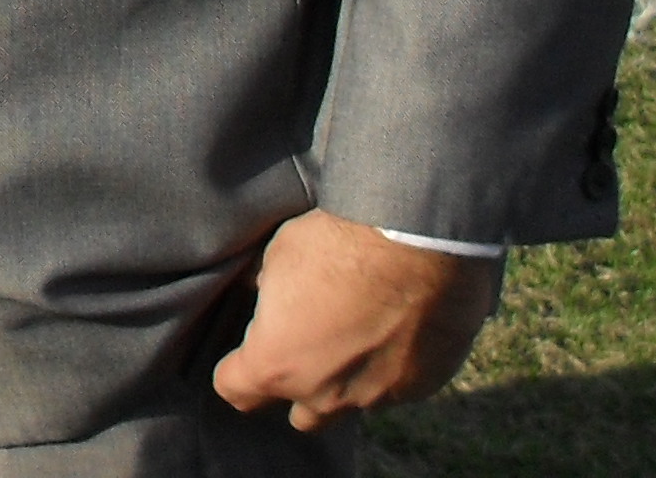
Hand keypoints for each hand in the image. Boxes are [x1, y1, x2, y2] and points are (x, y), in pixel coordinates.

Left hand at [213, 210, 499, 430]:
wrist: (416, 241)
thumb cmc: (336, 244)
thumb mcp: (277, 256)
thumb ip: (266, 290)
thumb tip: (261, 292)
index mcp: (277, 364)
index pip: (235, 389)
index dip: (234, 371)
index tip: (242, 353)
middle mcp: (325, 394)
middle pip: (300, 414)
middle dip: (297, 386)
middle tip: (302, 345)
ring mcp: (376, 396)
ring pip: (351, 403)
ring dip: (346, 378)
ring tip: (353, 330)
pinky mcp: (421, 387)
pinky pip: (395, 386)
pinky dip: (389, 365)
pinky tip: (393, 327)